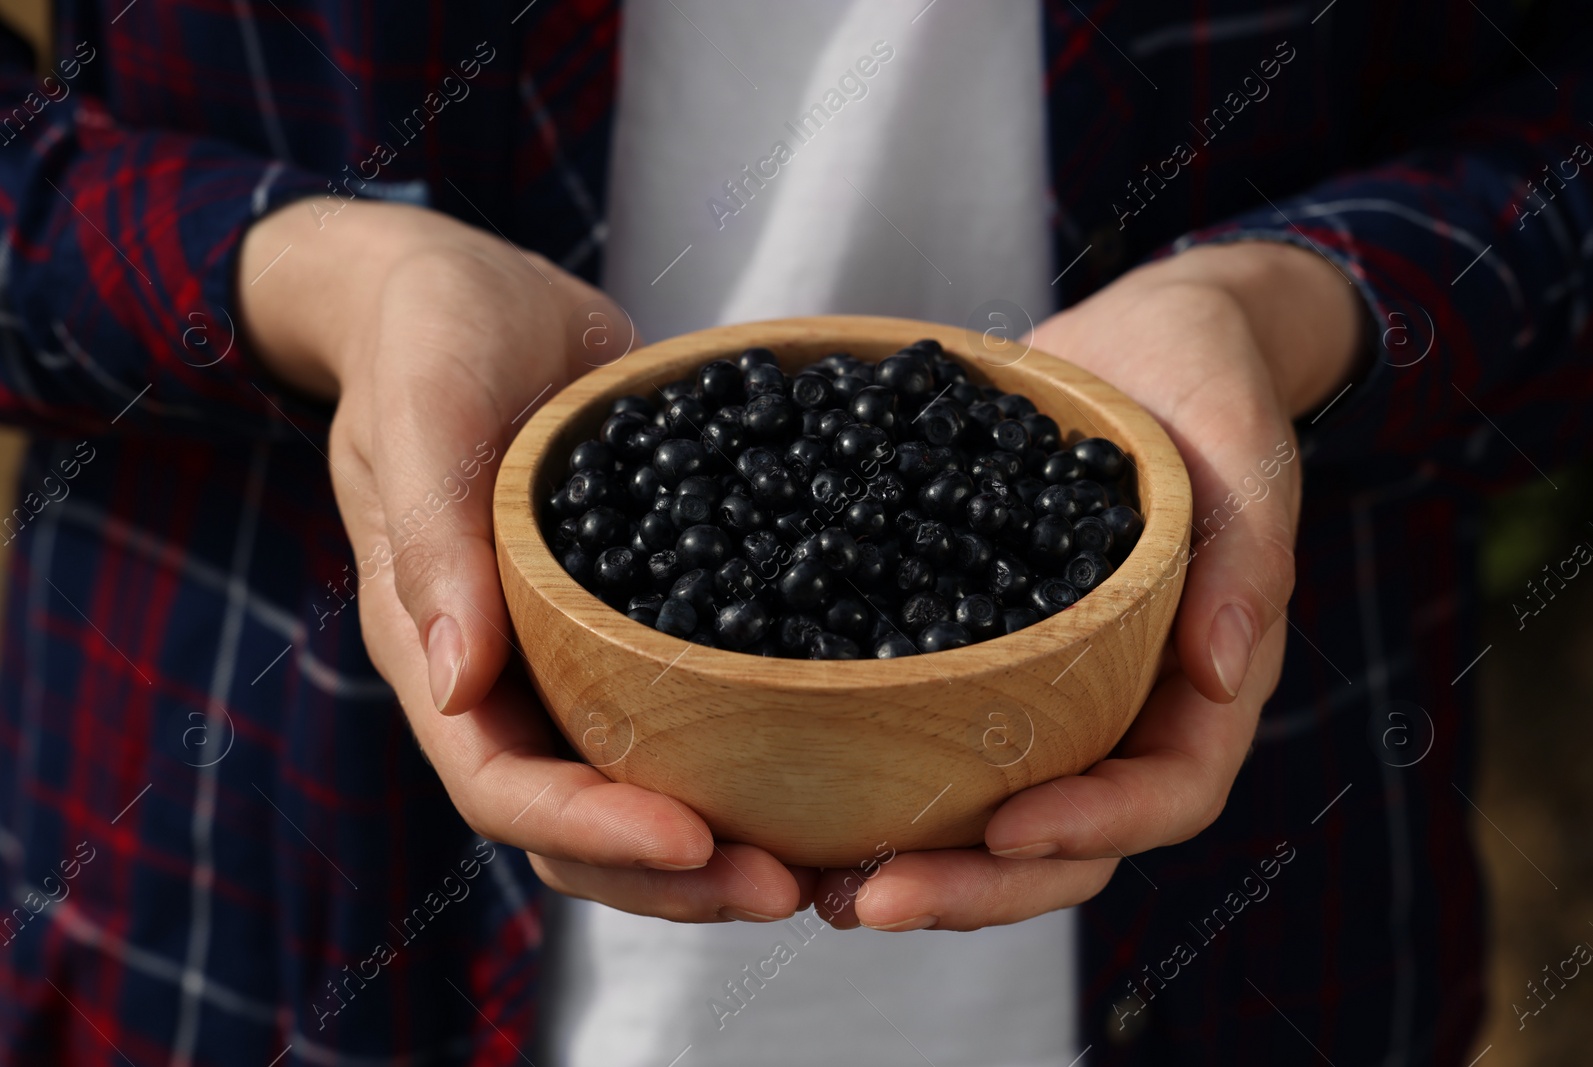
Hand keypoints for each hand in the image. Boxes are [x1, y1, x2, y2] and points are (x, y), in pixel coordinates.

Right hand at [239, 200, 812, 922]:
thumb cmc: (429, 336)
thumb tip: (455, 683)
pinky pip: (686, 712)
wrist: (473, 293)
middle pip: (579, 825)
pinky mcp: (631, 624)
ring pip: (637, 790)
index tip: (697, 839)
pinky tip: (835, 761)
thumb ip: (432, 539)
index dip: (594, 829)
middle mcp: (503, 677)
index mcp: (436, 649)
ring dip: (722, 842)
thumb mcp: (424, 409)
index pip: (500, 785)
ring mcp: (568, 659)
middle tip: (790, 885)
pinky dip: (747, 756)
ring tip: (824, 861)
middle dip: (677, 873)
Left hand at [817, 242, 1365, 930]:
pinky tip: (809, 804)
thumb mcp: (1244, 452)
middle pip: (1065, 841)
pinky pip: (941, 741)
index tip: (1007, 826)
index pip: (1167, 793)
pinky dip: (884, 783)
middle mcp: (1126, 710)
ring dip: (918, 864)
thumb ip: (1248, 558)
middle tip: (870, 900)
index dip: (1094, 824)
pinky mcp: (987, 662)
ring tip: (823, 889)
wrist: (1142, 343)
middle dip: (975, 884)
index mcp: (1202, 684)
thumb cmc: (1211, 387)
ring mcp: (1054, 696)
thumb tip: (1221, 673)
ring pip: (995, 816)